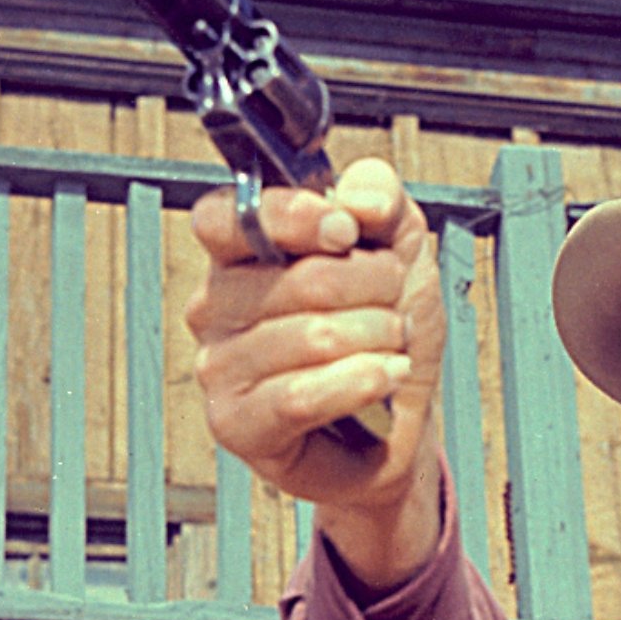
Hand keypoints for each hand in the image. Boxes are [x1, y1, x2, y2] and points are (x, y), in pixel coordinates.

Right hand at [187, 158, 445, 587]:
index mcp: (242, 255)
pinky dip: (361, 382)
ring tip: (389, 347)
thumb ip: (383, 199)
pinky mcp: (237, 424)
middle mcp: (217, 307)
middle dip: (376, 289)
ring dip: (378, 339)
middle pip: (302, 279)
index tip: (347, 232)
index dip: (293, 217)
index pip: (229, 216)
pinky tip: (384, 376)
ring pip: (314, 337)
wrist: (403, 418)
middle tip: (391, 306)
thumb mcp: (401, 249)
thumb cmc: (386, 332)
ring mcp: (220, 367)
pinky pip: (300, 396)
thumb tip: (359, 194)